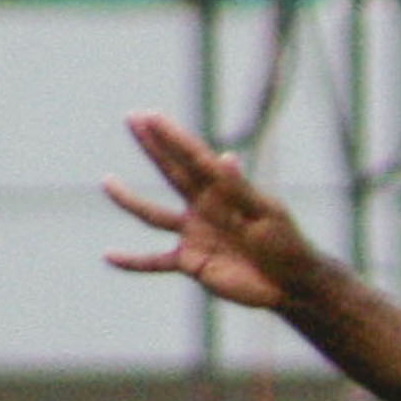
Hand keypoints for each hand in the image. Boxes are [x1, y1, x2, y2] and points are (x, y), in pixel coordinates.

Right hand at [102, 111, 324, 311]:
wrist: (292, 284)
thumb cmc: (287, 244)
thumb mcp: (266, 215)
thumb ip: (241, 190)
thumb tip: (227, 157)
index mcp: (225, 192)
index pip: (194, 158)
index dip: (173, 137)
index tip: (150, 115)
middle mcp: (204, 208)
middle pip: (172, 173)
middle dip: (153, 147)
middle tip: (132, 119)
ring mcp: (195, 234)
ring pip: (154, 216)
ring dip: (131, 200)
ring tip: (108, 182)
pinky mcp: (192, 262)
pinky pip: (155, 262)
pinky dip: (134, 261)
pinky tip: (109, 256)